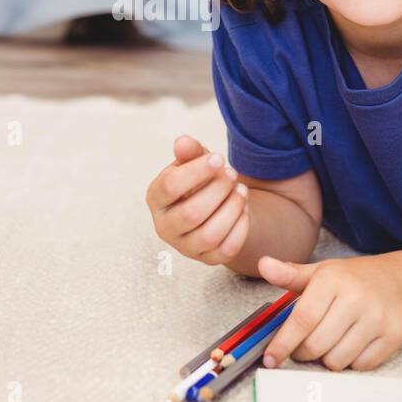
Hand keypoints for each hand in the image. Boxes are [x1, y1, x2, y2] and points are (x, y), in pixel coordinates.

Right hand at [145, 134, 250, 264]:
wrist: (214, 206)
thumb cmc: (199, 181)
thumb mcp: (194, 162)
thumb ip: (189, 152)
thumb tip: (183, 142)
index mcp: (156, 198)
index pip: (170, 187)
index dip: (196, 171)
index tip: (218, 158)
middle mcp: (165, 226)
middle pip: (190, 214)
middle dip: (217, 191)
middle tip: (232, 174)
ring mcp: (185, 247)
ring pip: (209, 235)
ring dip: (231, 209)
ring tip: (242, 190)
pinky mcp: (207, 259)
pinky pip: (226, 250)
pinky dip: (240, 228)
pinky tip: (245, 209)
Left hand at [257, 254, 401, 371]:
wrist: (396, 280)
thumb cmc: (350, 279)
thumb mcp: (319, 272)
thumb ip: (289, 275)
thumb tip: (263, 264)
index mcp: (333, 280)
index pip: (302, 319)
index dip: (283, 342)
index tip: (271, 358)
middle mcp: (357, 298)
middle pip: (317, 344)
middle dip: (303, 352)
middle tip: (302, 347)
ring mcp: (378, 318)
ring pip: (337, 360)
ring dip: (326, 358)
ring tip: (329, 341)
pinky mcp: (393, 336)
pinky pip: (360, 366)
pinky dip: (350, 362)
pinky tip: (351, 344)